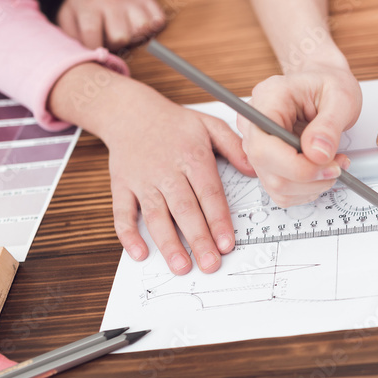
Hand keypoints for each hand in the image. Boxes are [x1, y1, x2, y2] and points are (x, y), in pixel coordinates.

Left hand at [57, 0, 164, 50]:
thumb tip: (82, 56)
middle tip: (112, 36)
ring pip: (142, 31)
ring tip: (126, 28)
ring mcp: (133, 0)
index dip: (95, 49)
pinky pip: (158, 22)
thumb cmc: (87, 2)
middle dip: (117, 43)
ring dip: (135, 36)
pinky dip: (152, 27)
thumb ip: (70, 36)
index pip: (92, 37)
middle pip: (120, 38)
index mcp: (88, 7)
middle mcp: (111, 2)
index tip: (96, 46)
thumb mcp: (69, 13)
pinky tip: (139, 22)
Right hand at [106, 97, 255, 273]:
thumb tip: (256, 170)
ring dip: (168, 243)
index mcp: (192, 157)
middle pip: (185, 210)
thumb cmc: (174, 123)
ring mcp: (142, 180)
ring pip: (156, 216)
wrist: (130, 112)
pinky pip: (122, 212)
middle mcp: (167, 171)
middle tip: (210, 264)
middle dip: (199, 240)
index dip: (219, 220)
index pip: (209, 194)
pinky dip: (128, 234)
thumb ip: (234, 146)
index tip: (227, 244)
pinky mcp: (121, 186)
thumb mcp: (209, 125)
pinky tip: (139, 253)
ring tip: (181, 266)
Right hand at [241, 65, 361, 206]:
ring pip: (276, 186)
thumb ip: (329, 125)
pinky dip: (307, 189)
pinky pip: (283, 191)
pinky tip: (321, 170)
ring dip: (312, 185)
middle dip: (309, 178)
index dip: (296, 166)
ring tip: (333, 164)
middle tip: (337, 166)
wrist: (324, 85)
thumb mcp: (341, 97)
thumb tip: (317, 153)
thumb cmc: (328, 85)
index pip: (264, 146)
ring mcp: (259, 146)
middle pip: (268, 170)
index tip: (327, 164)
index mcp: (267, 100)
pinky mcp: (268, 164)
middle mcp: (255, 125)